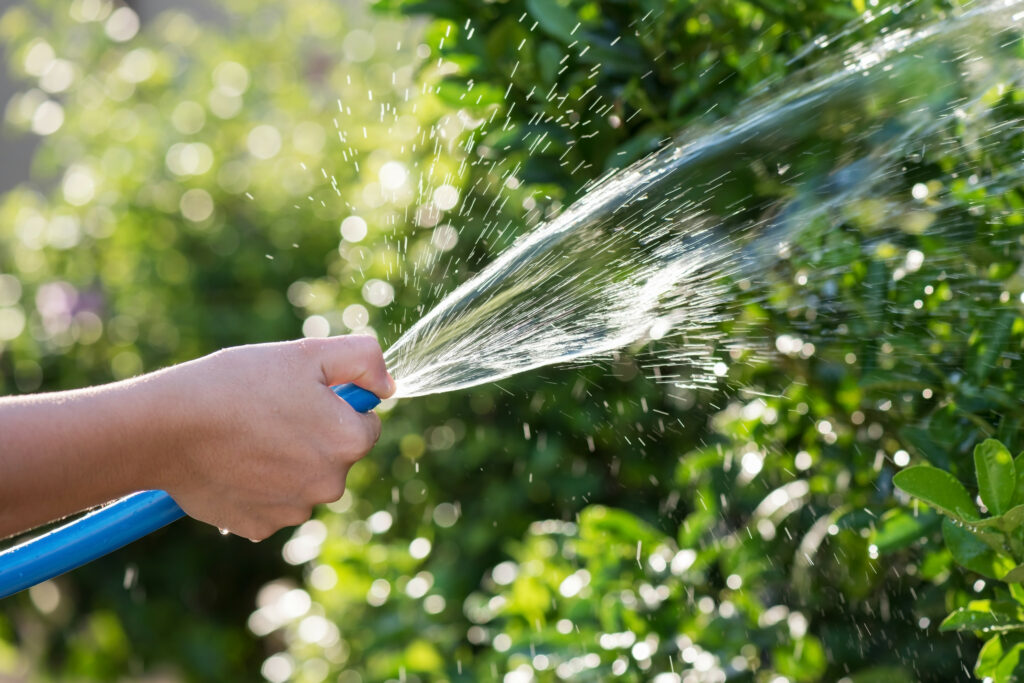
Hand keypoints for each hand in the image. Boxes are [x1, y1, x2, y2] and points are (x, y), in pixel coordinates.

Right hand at [148, 336, 394, 540]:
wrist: (166, 428)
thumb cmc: (237, 384)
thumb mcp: (307, 354)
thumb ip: (364, 359)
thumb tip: (388, 386)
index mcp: (349, 441)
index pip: (365, 424)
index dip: (335, 406)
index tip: (302, 396)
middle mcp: (330, 484)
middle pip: (336, 456)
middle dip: (313, 437)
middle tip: (269, 414)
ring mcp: (294, 511)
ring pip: (304, 482)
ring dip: (285, 464)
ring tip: (246, 438)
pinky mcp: (260, 528)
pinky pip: (271, 504)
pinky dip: (256, 488)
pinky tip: (231, 465)